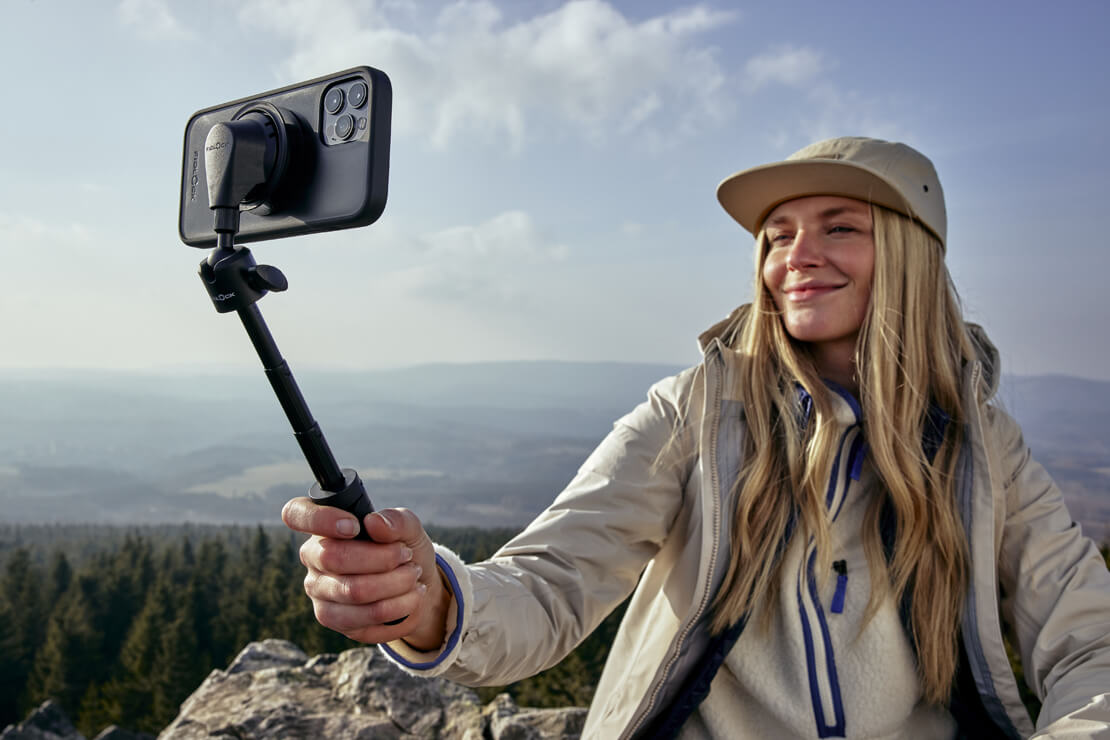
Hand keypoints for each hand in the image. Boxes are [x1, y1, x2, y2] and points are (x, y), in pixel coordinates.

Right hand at [281, 498, 449, 648]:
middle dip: (382, 557)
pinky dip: (399, 607)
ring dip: (395, 584)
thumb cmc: (404, 547)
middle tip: (408, 555)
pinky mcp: (334, 621)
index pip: (296, 514)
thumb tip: (374, 522)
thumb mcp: (409, 527)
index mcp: (324, 526)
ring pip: (353, 592)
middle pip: (334, 558)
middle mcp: (313, 558)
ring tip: (414, 577)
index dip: (320, 519)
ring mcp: (320, 592)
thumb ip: (395, 520)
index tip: (355, 526)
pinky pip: (365, 619)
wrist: (416, 585)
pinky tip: (412, 597)